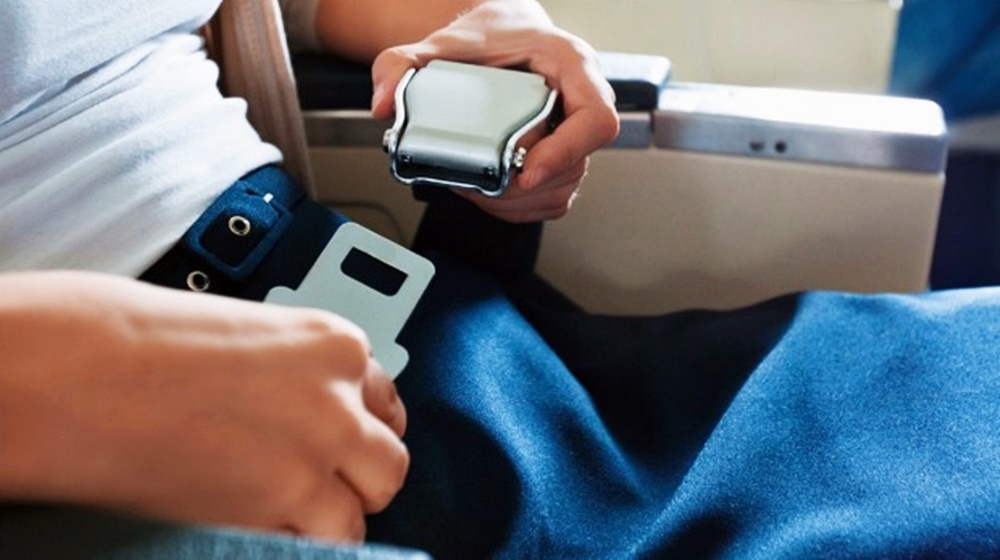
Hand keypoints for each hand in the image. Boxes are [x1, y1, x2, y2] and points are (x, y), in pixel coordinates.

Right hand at [0, 271, 406, 542]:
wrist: (84, 372)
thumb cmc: (144, 340)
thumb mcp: (250, 335)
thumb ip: (295, 374)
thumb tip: (307, 407)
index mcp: (334, 346)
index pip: (386, 402)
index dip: (365, 427)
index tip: (351, 440)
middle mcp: (338, 402)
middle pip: (388, 462)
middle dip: (360, 477)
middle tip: (325, 481)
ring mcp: (311, 460)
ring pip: (361, 514)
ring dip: (332, 519)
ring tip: (289, 511)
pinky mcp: (275, 509)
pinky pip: (316, 544)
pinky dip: (297, 541)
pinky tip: (263, 523)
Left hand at [370, 0, 618, 222]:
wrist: (500, 36)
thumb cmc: (489, 36)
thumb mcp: (442, 42)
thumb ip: (402, 64)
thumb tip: (384, 103)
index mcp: (571, 65)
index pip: (596, 119)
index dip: (565, 152)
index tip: (526, 170)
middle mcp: (581, 101)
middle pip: (576, 164)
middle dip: (523, 184)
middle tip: (482, 181)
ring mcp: (574, 135)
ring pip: (564, 188)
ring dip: (518, 200)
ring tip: (479, 187)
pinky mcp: (562, 160)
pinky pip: (553, 198)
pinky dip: (520, 207)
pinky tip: (491, 193)